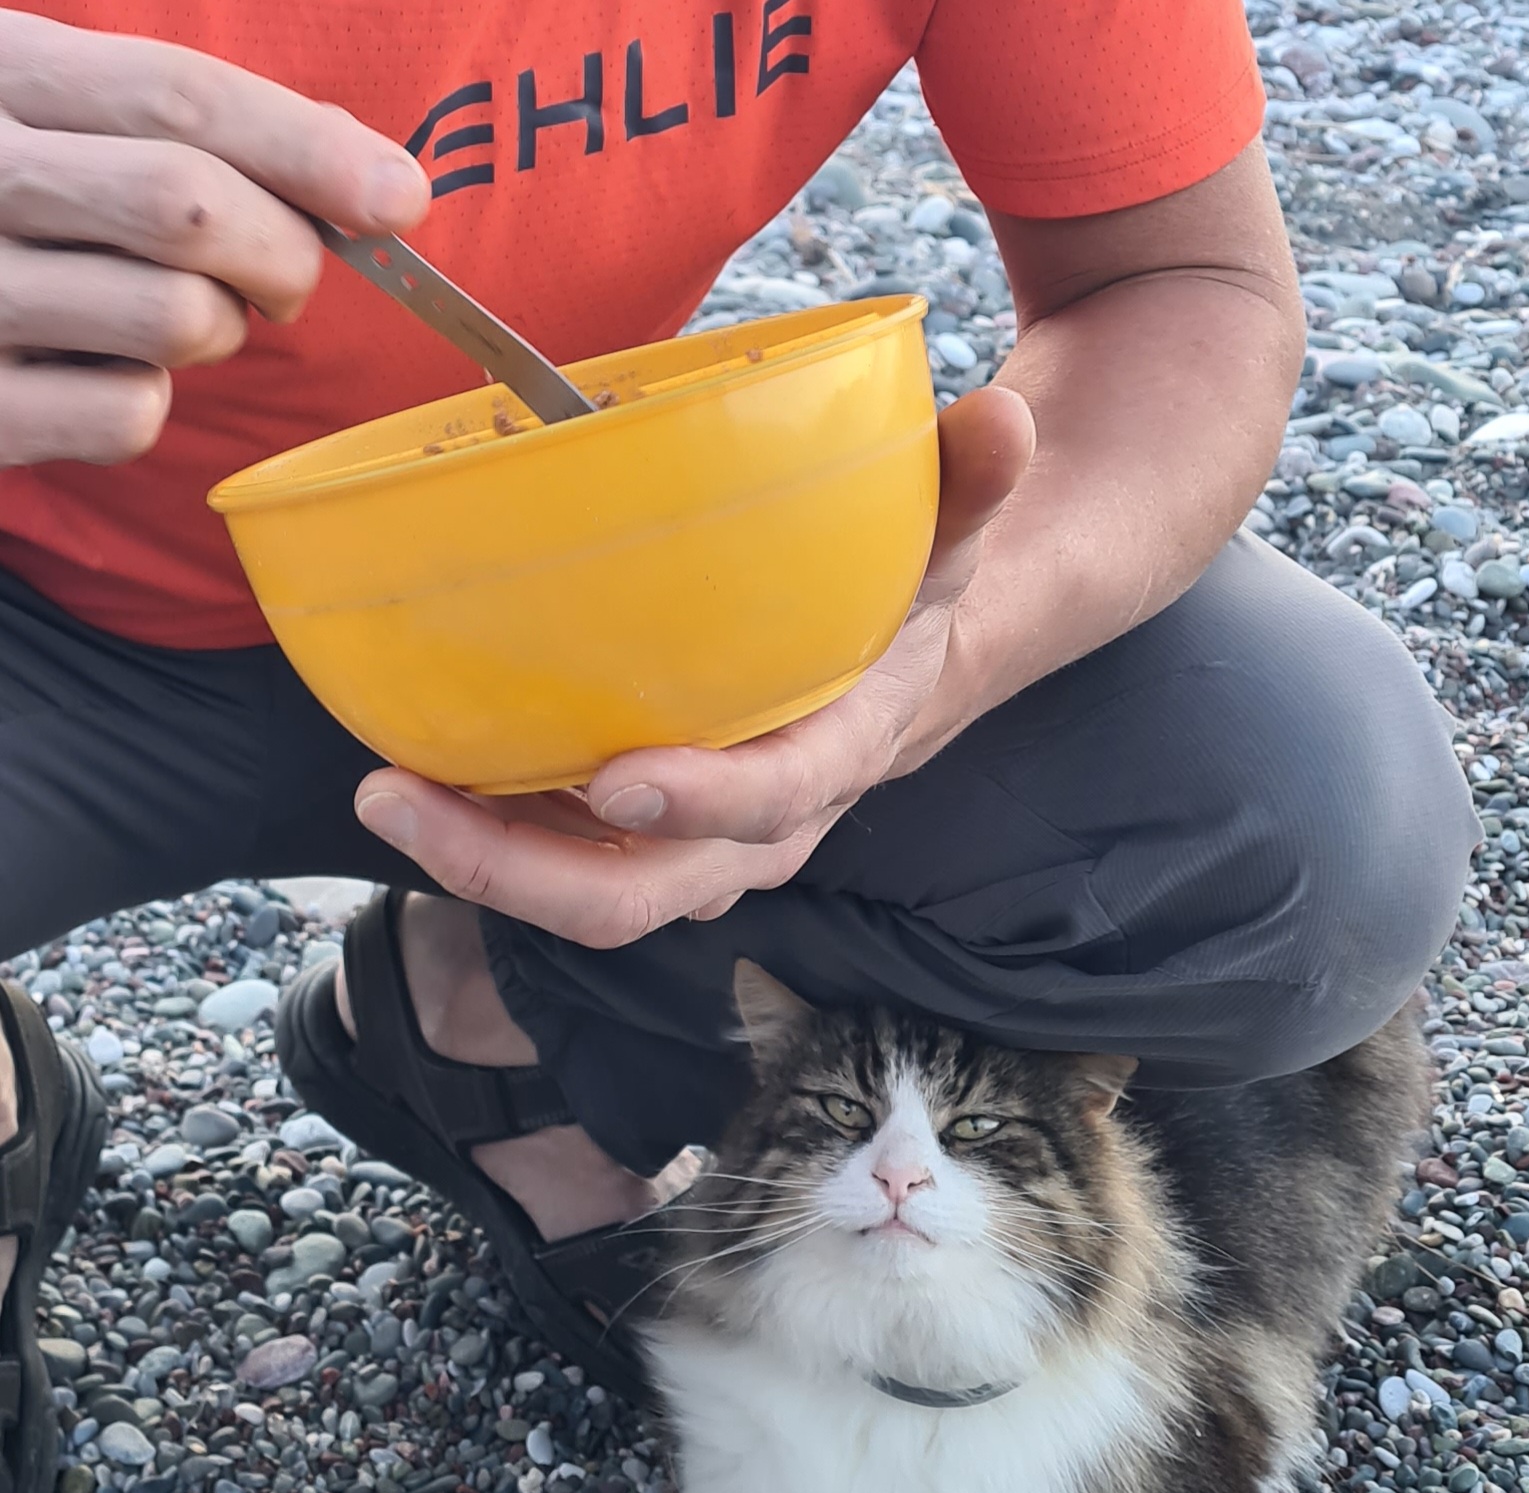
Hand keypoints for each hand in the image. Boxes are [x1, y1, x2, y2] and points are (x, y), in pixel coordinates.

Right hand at [0, 8, 427, 466]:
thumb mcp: (57, 120)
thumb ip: (185, 128)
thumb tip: (379, 187)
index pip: (176, 94)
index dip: (307, 147)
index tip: (400, 197)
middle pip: (189, 206)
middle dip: (281, 252)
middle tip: (282, 277)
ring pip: (178, 319)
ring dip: (218, 330)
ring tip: (173, 317)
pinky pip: (132, 415)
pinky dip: (149, 405)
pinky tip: (98, 373)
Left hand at [355, 381, 1036, 947]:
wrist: (896, 681)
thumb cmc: (901, 609)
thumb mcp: (944, 547)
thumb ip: (967, 490)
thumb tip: (1004, 418)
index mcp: (830, 761)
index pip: (772, 804)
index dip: (702, 807)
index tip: (618, 782)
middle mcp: (750, 832)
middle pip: (638, 896)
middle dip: (519, 873)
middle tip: (405, 799)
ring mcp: (684, 845)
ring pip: (578, 892)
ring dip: (474, 858)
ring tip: (383, 786)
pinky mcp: (632, 833)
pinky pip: (550, 852)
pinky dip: (482, 825)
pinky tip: (413, 765)